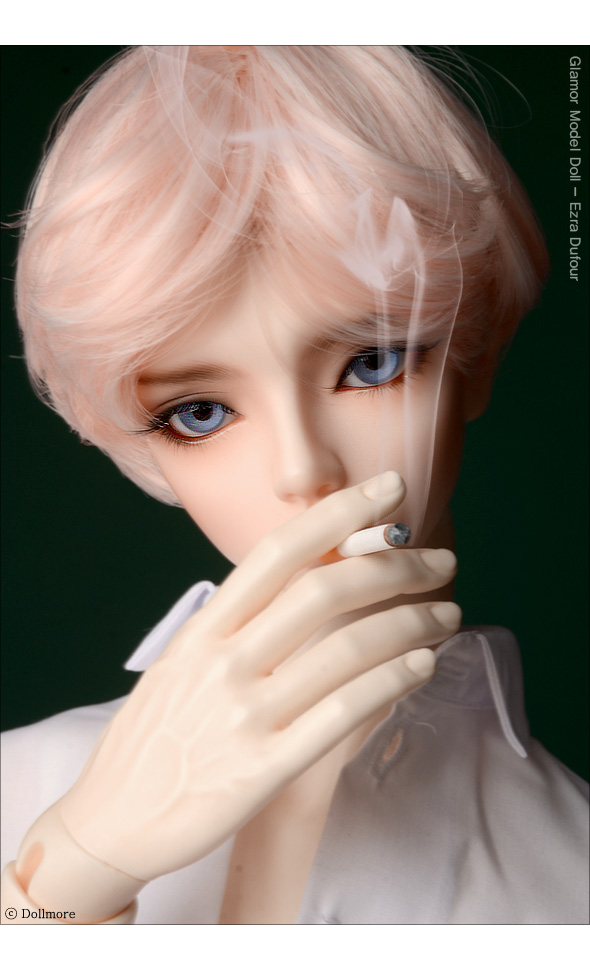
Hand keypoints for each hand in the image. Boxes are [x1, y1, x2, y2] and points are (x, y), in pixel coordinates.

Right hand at [59, 471, 459, 881]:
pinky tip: (422, 665)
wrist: (111, 820)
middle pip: (326, 590)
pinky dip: (394, 680)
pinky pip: (345, 712)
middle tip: (440, 562)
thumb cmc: (153, 737)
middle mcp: (225, 663)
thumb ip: (235, 625)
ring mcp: (246, 716)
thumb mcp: (182, 663)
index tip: (388, 488)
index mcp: (203, 630)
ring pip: (349, 648)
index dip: (338, 512)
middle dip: (397, 567)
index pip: (278, 551)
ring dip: (412, 622)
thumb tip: (301, 583)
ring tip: (447, 615)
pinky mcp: (266, 769)